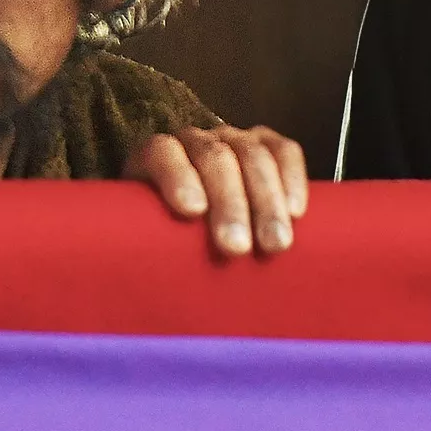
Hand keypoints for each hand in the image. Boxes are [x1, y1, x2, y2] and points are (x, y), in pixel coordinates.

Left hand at [125, 124, 307, 255]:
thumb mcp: (146, 238)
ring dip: (266, 200)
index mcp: (154, 156)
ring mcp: (234, 137)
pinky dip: (292, 178)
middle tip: (236, 248)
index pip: (162, 152)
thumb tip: (134, 292)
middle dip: (229, 203)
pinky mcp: (267, 143)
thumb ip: (143, 249)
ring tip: (274, 244)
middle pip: (214, 158)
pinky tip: (296, 212)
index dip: (176, 176)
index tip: (191, 212)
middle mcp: (196, 140)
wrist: (195, 220)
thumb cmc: (168, 238)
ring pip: (252, 154)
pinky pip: (285, 150)